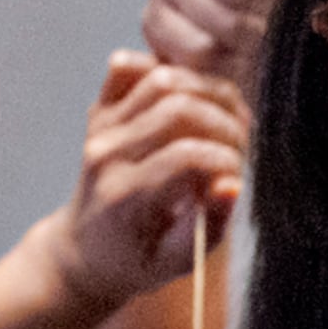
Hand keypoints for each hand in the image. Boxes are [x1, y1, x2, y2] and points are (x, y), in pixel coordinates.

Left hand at [34, 51, 247, 312]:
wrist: (87, 250)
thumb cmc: (139, 260)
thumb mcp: (178, 262)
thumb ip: (209, 225)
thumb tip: (232, 184)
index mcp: (126, 195)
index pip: (189, 156)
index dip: (229, 161)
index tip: (240, 179)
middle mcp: (107, 153)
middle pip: (180, 109)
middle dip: (226, 125)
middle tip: (240, 149)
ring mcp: (100, 127)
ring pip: (163, 79)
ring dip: (207, 94)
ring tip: (225, 123)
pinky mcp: (101, 110)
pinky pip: (130, 66)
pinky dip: (165, 71)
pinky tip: (189, 100)